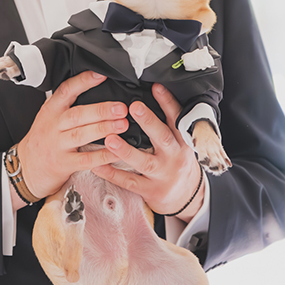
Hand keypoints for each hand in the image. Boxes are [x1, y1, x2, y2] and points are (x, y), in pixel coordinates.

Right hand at [17, 71, 128, 199]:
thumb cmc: (43, 140)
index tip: (101, 75)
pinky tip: (115, 151)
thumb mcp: (48, 117)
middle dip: (100, 110)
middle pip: (77, 115)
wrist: (26, 168)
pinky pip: (85, 159)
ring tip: (122, 125)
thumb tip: (94, 87)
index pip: (66, 91)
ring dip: (103, 129)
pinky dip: (101, 156)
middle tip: (121, 108)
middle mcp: (53, 126)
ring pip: (81, 135)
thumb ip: (66, 104)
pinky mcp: (63, 164)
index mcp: (51, 111)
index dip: (83, 82)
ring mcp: (57, 146)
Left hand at [92, 84, 204, 221]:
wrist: (187, 197)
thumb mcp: (181, 143)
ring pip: (143, 161)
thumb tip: (151, 96)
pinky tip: (98, 165)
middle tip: (134, 107)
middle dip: (148, 121)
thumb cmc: (178, 163)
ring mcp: (162, 174)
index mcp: (182, 141)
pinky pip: (129, 181)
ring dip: (125, 150)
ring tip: (110, 139)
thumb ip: (169, 125)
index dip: (167, 102)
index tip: (155, 87)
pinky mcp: (150, 190)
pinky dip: (112, 173)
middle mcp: (174, 156)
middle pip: (162, 137)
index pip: (176, 118)